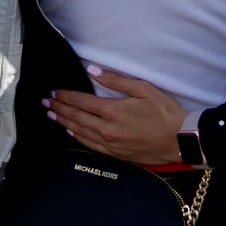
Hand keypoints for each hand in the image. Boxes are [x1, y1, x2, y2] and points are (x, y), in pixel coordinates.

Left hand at [44, 66, 187, 164]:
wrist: (180, 140)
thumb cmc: (164, 112)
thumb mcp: (143, 89)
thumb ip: (116, 80)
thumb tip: (93, 70)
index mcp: (112, 111)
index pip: (82, 102)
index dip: (66, 96)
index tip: (54, 92)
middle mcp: (107, 129)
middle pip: (77, 118)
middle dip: (60, 109)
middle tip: (45, 103)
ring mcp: (111, 144)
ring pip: (81, 132)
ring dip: (65, 123)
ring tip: (52, 116)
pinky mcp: (117, 154)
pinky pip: (92, 145)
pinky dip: (78, 137)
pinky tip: (72, 132)